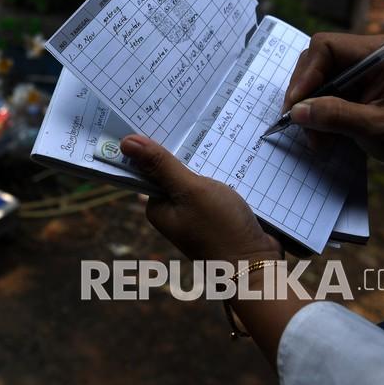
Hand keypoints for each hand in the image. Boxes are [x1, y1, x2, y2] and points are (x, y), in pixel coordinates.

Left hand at [120, 134, 280, 264]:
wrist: (257, 265)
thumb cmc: (220, 228)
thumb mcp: (189, 190)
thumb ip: (161, 166)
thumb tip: (126, 142)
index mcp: (158, 207)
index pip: (149, 169)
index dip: (156, 145)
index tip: (164, 119)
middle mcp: (173, 212)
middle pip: (174, 171)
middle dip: (184, 152)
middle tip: (194, 120)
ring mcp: (196, 214)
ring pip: (197, 177)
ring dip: (206, 161)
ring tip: (214, 132)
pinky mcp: (217, 215)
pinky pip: (216, 187)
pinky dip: (222, 174)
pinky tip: (232, 156)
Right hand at [283, 32, 383, 169]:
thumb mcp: (376, 127)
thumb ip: (336, 116)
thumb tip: (297, 111)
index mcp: (378, 54)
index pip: (326, 47)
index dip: (306, 73)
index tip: (296, 104)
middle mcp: (366, 57)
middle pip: (316, 62)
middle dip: (304, 94)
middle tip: (299, 124)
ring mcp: (359, 73)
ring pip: (317, 81)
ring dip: (310, 109)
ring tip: (316, 139)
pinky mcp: (355, 89)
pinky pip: (325, 94)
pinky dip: (318, 115)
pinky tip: (322, 136)